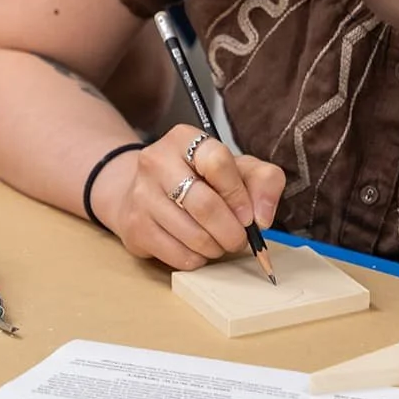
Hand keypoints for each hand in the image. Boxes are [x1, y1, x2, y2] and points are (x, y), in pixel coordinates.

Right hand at [90, 124, 284, 271]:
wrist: (148, 193)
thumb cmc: (200, 179)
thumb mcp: (237, 169)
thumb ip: (264, 181)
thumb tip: (262, 217)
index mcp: (183, 139)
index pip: (217, 162)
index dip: (238, 194)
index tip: (248, 215)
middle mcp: (156, 161)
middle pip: (204, 204)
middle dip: (231, 231)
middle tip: (239, 239)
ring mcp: (141, 195)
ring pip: (192, 235)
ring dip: (216, 248)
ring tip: (219, 243)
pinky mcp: (134, 227)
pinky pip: (177, 255)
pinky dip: (197, 259)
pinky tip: (197, 249)